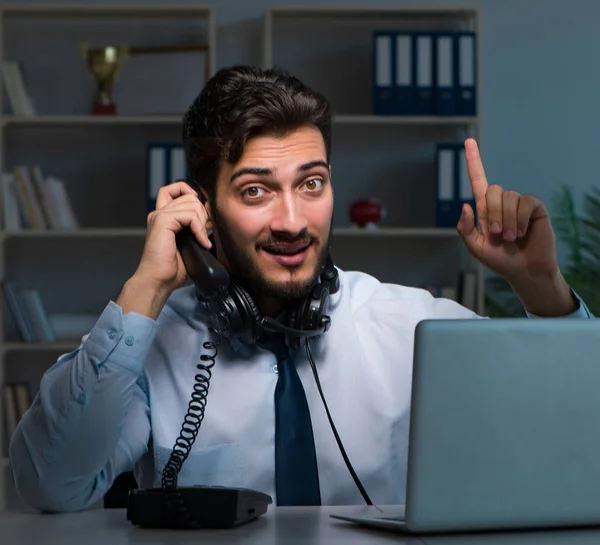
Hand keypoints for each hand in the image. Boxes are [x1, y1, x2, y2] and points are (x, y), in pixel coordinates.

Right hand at [134, 181, 212, 295]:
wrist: (159, 281)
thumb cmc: (172, 269)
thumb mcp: (190, 244)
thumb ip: (196, 229)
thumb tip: (212, 220)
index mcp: (164, 217)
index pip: (176, 189)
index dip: (192, 195)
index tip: (203, 215)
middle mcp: (160, 213)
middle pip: (189, 195)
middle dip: (203, 212)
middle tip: (204, 233)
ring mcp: (160, 216)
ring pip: (192, 203)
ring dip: (202, 222)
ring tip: (201, 240)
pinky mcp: (162, 221)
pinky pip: (189, 215)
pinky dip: (200, 229)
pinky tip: (201, 243)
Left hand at [456, 138, 558, 285]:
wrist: (523, 271)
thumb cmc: (499, 260)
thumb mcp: (476, 248)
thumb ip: (465, 229)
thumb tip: (466, 205)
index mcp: (485, 209)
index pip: (478, 180)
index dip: (473, 161)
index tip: (468, 141)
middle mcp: (502, 203)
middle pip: (493, 190)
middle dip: (492, 214)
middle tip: (497, 235)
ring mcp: (519, 204)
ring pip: (509, 197)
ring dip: (507, 221)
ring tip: (511, 238)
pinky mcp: (535, 208)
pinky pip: (526, 203)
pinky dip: (520, 220)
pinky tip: (522, 232)